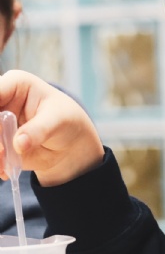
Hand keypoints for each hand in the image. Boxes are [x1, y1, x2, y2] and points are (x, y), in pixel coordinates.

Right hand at [0, 70, 103, 185]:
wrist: (69, 143)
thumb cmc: (66, 120)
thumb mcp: (58, 121)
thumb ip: (38, 130)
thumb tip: (19, 144)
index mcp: (15, 83)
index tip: (2, 128)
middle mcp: (0, 100)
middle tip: (3, 150)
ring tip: (5, 162)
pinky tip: (5, 170)